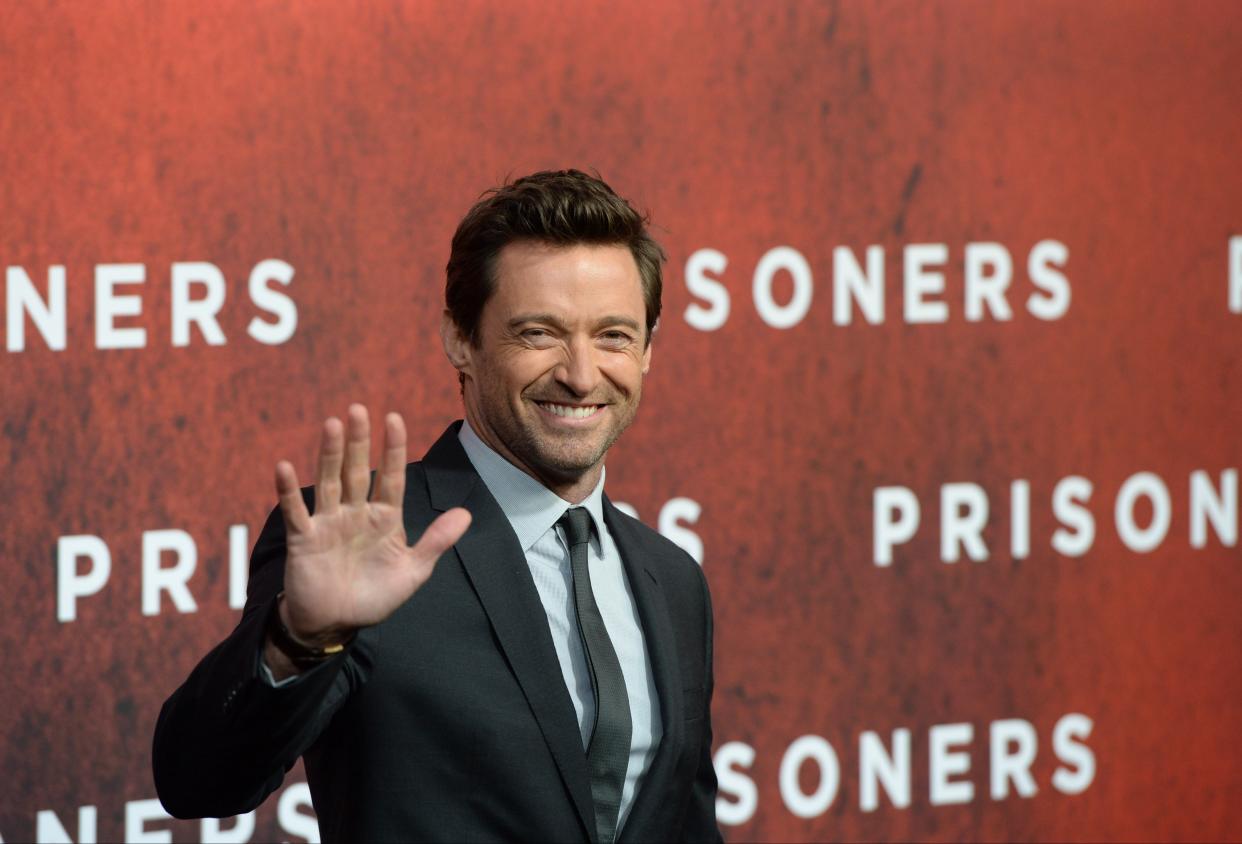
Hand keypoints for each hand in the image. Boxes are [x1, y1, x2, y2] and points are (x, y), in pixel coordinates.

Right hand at [271, 404, 470, 649]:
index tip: (395, 418)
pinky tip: (284, 467)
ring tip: (332, 425)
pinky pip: (296, 512)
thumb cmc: (374, 597)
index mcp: (385, 518)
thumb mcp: (412, 572)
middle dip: (359, 441)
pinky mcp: (303, 539)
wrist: (335, 624)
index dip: (393, 449)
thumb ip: (436, 542)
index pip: (391, 477)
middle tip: (358, 409)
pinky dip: (289, 491)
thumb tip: (466, 513)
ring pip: (329, 482)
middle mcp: (356, 513)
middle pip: (357, 471)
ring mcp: (329, 523)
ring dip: (329, 455)